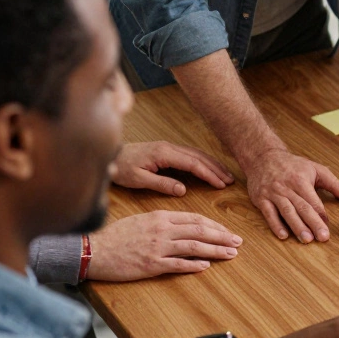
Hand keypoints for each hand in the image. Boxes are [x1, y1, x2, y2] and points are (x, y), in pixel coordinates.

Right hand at [89, 211, 240, 280]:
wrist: (92, 250)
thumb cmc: (114, 235)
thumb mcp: (140, 220)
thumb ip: (162, 222)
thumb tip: (182, 226)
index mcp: (160, 217)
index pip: (195, 219)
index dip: (214, 225)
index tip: (226, 231)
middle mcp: (162, 230)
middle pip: (200, 231)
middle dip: (222, 236)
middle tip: (238, 241)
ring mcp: (158, 247)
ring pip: (194, 247)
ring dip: (215, 250)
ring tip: (231, 253)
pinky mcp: (151, 264)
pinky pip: (178, 264)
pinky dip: (194, 265)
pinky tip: (206, 266)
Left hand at [112, 141, 234, 195]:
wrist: (108, 156)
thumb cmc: (120, 168)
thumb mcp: (138, 179)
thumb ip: (162, 184)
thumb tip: (183, 190)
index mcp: (164, 154)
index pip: (193, 163)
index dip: (209, 174)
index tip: (220, 184)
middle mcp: (169, 147)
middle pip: (199, 156)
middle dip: (216, 168)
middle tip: (230, 181)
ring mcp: (168, 147)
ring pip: (196, 154)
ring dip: (212, 164)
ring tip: (225, 175)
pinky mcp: (166, 150)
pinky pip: (190, 154)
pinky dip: (203, 161)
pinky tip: (209, 168)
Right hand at [242, 148, 338, 242]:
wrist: (263, 157)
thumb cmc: (292, 165)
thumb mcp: (316, 169)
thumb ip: (335, 184)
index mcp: (301, 180)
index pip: (313, 200)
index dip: (321, 214)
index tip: (328, 227)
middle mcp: (287, 187)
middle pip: (302, 208)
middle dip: (312, 223)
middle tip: (322, 237)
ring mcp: (273, 194)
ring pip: (287, 212)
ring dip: (297, 226)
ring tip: (306, 239)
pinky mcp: (261, 199)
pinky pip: (269, 214)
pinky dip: (275, 225)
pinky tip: (283, 235)